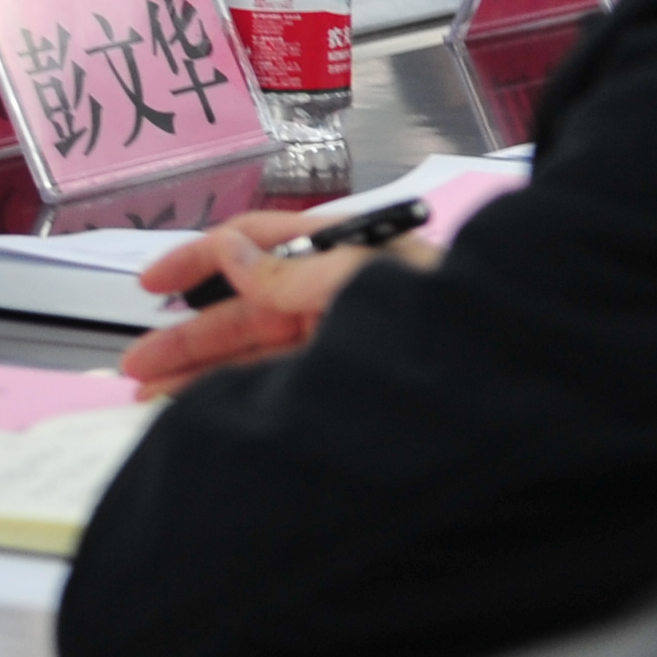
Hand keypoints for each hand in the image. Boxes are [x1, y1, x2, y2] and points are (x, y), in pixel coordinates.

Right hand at [117, 206, 422, 394]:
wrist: (519, 389)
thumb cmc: (449, 321)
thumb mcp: (362, 280)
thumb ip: (289, 270)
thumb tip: (227, 251)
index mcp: (344, 256)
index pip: (257, 244)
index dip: (199, 258)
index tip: (151, 281)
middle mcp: (338, 299)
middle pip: (245, 309)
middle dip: (187, 335)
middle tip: (137, 364)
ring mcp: (342, 346)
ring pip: (255, 356)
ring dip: (201, 374)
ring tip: (151, 397)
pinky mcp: (347, 389)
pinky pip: (278, 390)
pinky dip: (236, 399)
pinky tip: (204, 412)